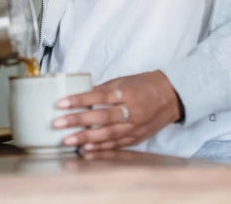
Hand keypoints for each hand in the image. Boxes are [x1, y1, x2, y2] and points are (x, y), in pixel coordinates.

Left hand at [52, 71, 183, 151]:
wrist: (172, 96)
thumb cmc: (145, 84)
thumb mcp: (124, 80)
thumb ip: (104, 89)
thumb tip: (82, 95)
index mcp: (127, 92)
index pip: (99, 96)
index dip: (79, 100)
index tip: (61, 103)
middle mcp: (131, 110)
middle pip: (101, 117)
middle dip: (78, 121)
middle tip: (58, 124)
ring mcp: (135, 126)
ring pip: (108, 134)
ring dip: (86, 138)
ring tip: (68, 140)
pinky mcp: (137, 137)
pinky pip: (117, 144)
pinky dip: (101, 148)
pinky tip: (87, 150)